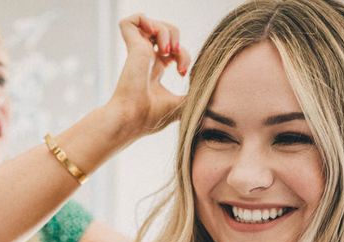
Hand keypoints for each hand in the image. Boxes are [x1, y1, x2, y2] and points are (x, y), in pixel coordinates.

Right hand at [107, 15, 190, 138]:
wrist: (132, 119)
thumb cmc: (150, 117)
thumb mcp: (180, 106)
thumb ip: (193, 98)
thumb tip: (212, 98)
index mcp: (153, 72)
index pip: (170, 51)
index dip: (182, 54)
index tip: (183, 72)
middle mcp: (144, 60)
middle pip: (162, 34)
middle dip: (175, 37)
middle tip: (176, 53)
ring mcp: (137, 53)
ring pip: (152, 24)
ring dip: (167, 30)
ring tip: (168, 49)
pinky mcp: (131, 47)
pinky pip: (133, 20)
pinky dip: (145, 20)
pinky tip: (153, 34)